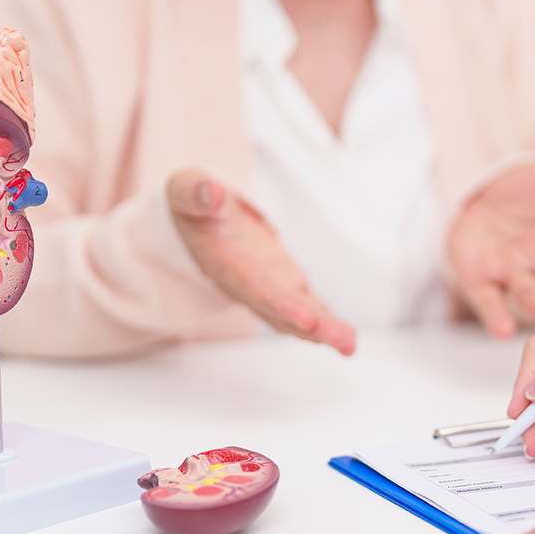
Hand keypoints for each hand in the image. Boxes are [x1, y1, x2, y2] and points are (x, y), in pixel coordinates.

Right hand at [168, 170, 355, 355]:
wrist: (198, 217)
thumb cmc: (193, 203)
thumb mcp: (186, 189)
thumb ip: (194, 193)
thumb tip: (209, 192)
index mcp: (223, 261)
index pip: (253, 285)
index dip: (278, 302)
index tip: (304, 317)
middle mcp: (246, 283)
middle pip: (280, 310)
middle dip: (309, 326)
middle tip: (337, 339)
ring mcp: (268, 287)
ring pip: (296, 314)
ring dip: (323, 331)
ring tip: (348, 344)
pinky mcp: (284, 285)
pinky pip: (306, 308)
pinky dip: (326, 323)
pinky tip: (347, 338)